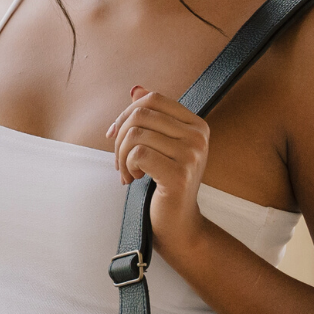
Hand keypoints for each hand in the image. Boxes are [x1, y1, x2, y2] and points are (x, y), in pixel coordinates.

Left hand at [106, 85, 211, 267]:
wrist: (178, 224)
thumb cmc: (166, 184)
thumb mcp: (160, 146)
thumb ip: (151, 118)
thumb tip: (136, 89)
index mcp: (197, 124)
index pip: (153, 99)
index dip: (126, 113)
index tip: (115, 135)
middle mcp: (198, 136)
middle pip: (141, 115)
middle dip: (120, 137)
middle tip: (120, 160)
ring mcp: (191, 155)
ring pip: (136, 134)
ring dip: (121, 156)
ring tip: (127, 172)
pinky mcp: (179, 174)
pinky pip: (138, 154)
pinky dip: (127, 166)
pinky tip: (133, 179)